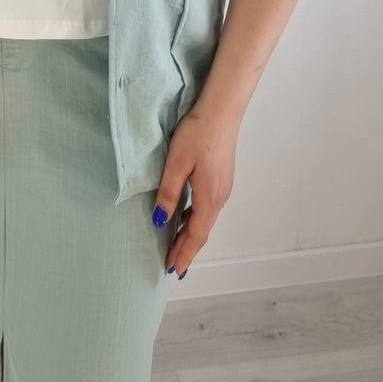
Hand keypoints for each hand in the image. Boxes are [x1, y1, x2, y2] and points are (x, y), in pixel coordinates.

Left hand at [152, 107, 238, 278]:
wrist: (222, 111)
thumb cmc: (198, 134)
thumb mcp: (177, 163)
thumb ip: (168, 193)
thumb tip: (159, 221)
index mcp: (209, 198)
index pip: (195, 235)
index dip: (183, 253)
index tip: (173, 270)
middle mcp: (220, 197)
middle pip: (202, 231)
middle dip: (187, 250)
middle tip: (172, 267)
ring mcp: (223, 188)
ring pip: (205, 220)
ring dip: (191, 236)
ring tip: (177, 248)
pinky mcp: (221, 178)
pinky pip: (208, 208)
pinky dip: (196, 220)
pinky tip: (186, 219)